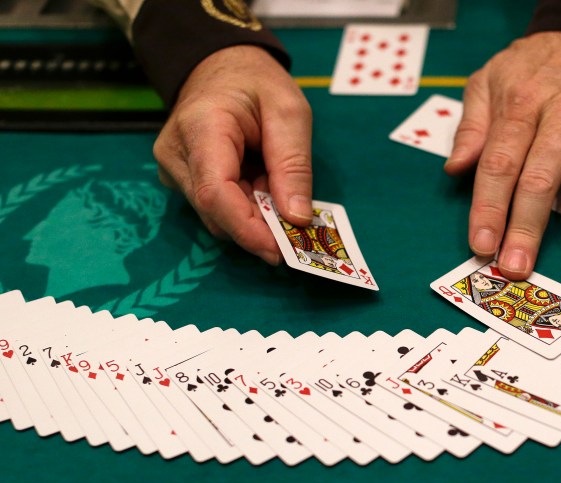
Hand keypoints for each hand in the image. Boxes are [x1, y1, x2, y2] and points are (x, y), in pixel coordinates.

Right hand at [153, 45, 313, 264]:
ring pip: (216, 216)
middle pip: (216, 212)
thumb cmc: (257, 83)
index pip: (214, 193)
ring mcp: (173, 169)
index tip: (282, 249)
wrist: (222, 66)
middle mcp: (176, 154)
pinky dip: (246, 207)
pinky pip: (215, 208)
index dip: (248, 229)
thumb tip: (297, 218)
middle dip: (260, 227)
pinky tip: (263, 188)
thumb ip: (293, 165)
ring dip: (255, 216)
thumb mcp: (290, 113)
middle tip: (297, 230)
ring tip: (280, 191)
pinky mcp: (181, 179)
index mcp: (200, 128)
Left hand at [444, 32, 560, 279]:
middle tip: (518, 265)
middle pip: (542, 174)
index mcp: (520, 105)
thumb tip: (455, 169)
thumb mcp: (488, 81)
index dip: (488, 208)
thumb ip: (472, 127)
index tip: (481, 246)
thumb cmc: (532, 66)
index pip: (499, 163)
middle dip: (528, 225)